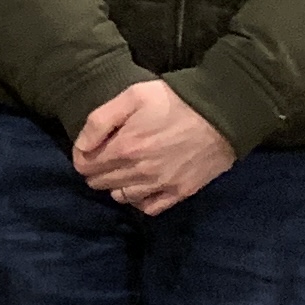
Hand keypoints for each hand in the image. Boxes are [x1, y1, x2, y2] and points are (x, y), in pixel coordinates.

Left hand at [72, 79, 234, 216]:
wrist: (223, 113)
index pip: (84, 166)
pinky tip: (142, 186)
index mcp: (124, 148)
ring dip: (116, 185)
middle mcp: (139, 172)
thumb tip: (80, 146)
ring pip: (121, 197)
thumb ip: (100, 120)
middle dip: (96, 171)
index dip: (82, 157)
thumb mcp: (133, 96)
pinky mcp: (180, 192)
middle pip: (100, 183)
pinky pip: (149, 208)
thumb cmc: (176, 100)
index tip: (90, 149)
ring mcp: (160, 185)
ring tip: (124, 169)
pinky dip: (140, 200)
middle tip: (106, 157)